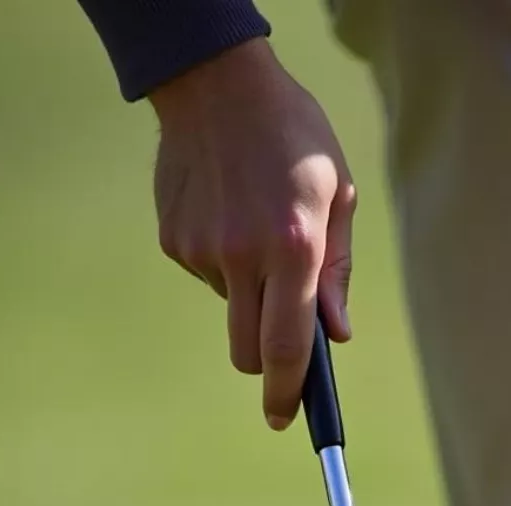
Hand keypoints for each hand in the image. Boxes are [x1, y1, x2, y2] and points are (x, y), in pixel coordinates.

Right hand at [149, 39, 355, 429]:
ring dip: (249, 295)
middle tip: (282, 330)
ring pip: (230, 311)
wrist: (215, 80)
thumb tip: (334, 335)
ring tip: (259, 233)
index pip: (287, 344)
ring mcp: (202, 249)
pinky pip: (207, 276)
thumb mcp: (337, 196)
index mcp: (293, 246)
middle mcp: (244, 254)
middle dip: (267, 360)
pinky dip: (224, 263)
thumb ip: (336, 273)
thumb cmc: (293, 137)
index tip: (284, 420)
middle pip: (248, 350)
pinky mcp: (174, 239)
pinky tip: (231, 217)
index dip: (287, 391)